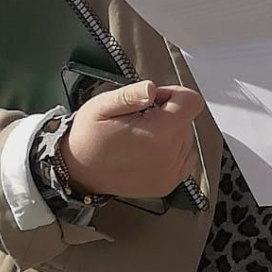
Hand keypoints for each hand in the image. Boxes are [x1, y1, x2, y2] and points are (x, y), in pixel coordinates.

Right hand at [62, 80, 202, 197]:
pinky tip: (150, 149)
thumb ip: (130, 94)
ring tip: (141, 136)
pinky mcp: (168, 183)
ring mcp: (170, 173)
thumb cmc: (89, 137)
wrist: (79, 172)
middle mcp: (169, 155)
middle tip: (140, 119)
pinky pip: (186, 157)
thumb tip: (151, 88)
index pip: (191, 102)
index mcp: (157, 134)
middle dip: (168, 113)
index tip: (153, 100)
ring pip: (186, 137)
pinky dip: (173, 150)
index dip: (174, 94)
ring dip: (170, 132)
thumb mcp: (102, 106)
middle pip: (187, 120)